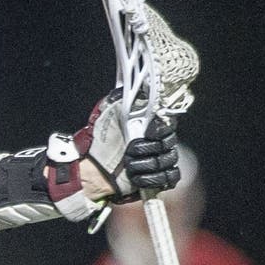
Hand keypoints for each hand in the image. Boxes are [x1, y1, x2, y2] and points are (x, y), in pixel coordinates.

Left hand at [50, 94, 182, 211]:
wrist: (96, 167)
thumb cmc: (104, 139)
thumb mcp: (110, 113)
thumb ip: (123, 99)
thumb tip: (135, 85)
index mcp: (153, 125)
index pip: (168, 125)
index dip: (158, 130)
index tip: (146, 132)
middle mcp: (162, 142)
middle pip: (167, 145)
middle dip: (145, 149)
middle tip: (128, 151)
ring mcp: (163, 160)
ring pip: (166, 162)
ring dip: (144, 165)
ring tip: (128, 165)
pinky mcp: (161, 177)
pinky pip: (168, 177)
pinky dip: (151, 178)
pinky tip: (136, 176)